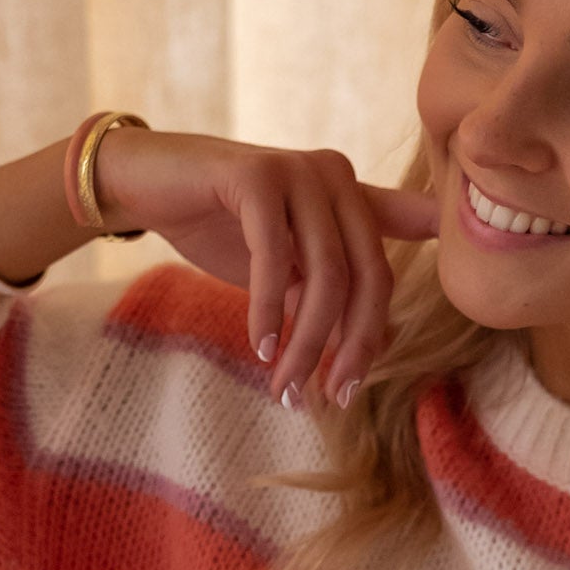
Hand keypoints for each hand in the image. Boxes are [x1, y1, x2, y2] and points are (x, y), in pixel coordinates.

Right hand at [94, 128, 438, 406]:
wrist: (144, 184)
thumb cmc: (219, 228)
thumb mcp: (286, 267)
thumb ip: (329, 293)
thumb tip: (380, 347)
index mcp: (349, 195)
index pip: (385, 264)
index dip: (404, 299)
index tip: (425, 330)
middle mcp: (335, 176)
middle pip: (368, 276)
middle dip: (354, 346)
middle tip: (334, 398)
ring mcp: (298, 171)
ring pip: (327, 274)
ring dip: (307, 343)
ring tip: (286, 387)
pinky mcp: (256, 174)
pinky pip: (274, 256)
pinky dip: (268, 310)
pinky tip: (261, 347)